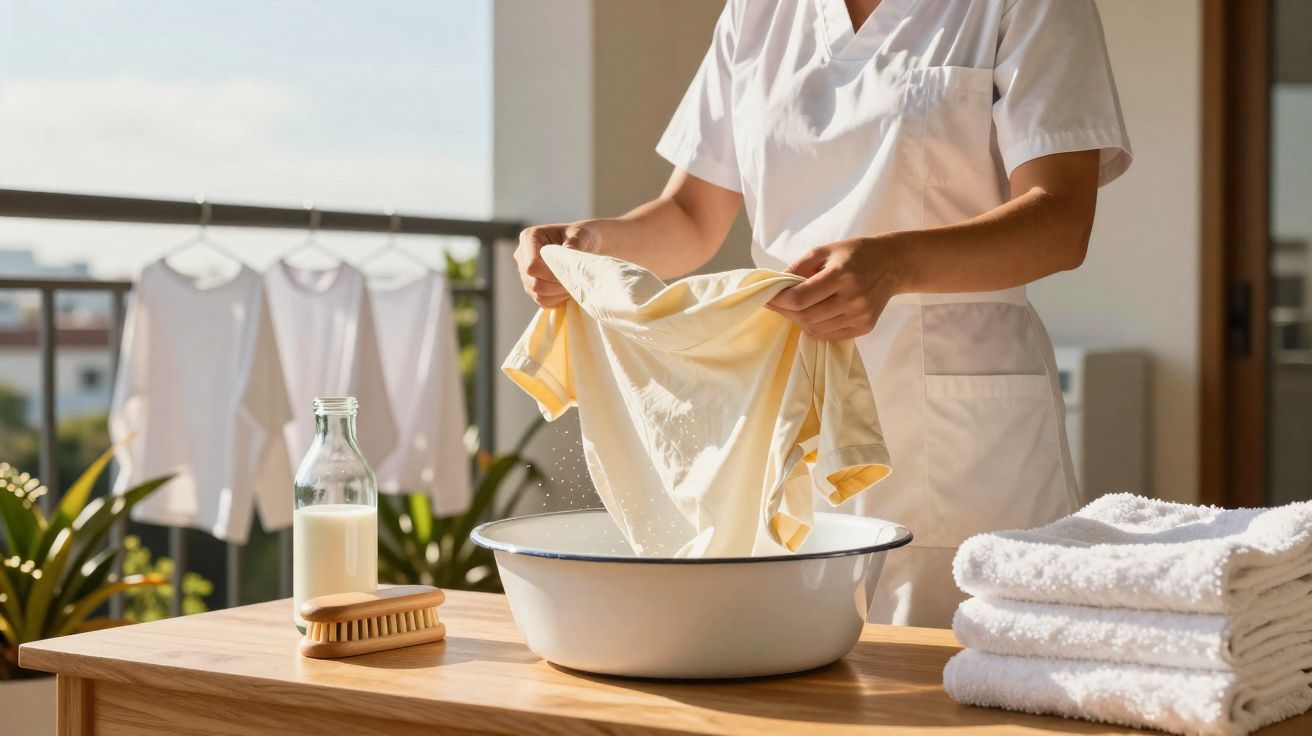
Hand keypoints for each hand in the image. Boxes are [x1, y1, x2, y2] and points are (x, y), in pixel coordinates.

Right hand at [514, 221, 600, 306]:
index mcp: (529, 238)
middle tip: (576, 282)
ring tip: (574, 284)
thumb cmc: (582, 236)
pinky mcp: (533, 286)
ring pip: (537, 294)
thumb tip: (568, 253)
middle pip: (533, 282)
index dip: (550, 275)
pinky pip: (542, 301)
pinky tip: (569, 290)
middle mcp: (522, 255)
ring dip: (558, 294)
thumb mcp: (581, 234)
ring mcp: (525, 273)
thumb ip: (575, 243)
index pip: (531, 265)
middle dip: (556, 286)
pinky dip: (558, 299)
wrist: (585, 245)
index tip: (570, 275)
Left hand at [765, 236, 906, 339]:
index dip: (779, 301)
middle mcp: (852, 298)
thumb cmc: (855, 253)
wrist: (893, 264)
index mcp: (841, 275)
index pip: (801, 298)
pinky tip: (814, 314)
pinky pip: (830, 335)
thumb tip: (776, 285)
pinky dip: (816, 328)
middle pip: (806, 317)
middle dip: (786, 312)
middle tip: (777, 304)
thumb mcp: (824, 251)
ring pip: (816, 329)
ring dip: (800, 320)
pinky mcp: (865, 327)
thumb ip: (798, 267)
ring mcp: (860, 316)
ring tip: (796, 307)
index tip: (767, 298)